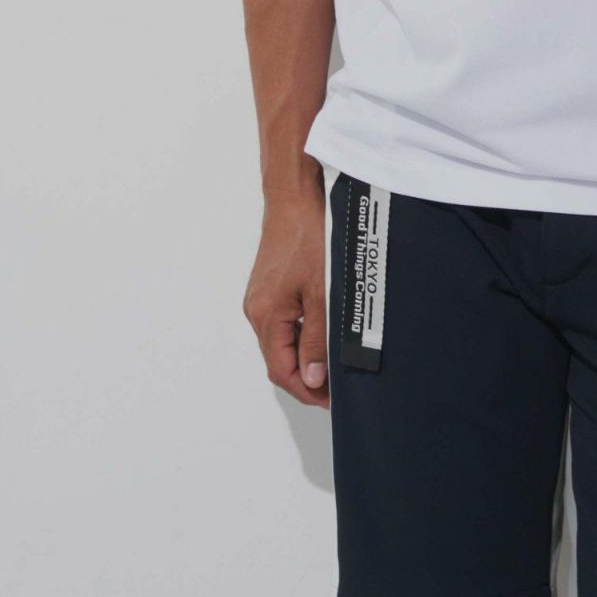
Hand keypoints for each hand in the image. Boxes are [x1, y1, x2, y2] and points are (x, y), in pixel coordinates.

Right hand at [242, 188, 329, 407]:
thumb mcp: (321, 293)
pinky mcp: (270, 285)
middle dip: (307, 376)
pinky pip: (284, 321)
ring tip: (335, 361)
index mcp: (266, 316)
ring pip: (283, 340)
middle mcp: (257, 310)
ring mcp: (262, 297)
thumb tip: (312, 377)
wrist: (294, 196)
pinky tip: (323, 332)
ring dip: (306, 355)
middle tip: (338, 385)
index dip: (308, 390)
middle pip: (280, 359)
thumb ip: (317, 339)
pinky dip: (302, 333)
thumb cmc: (307, 236)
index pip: (282, 371)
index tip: (333, 399)